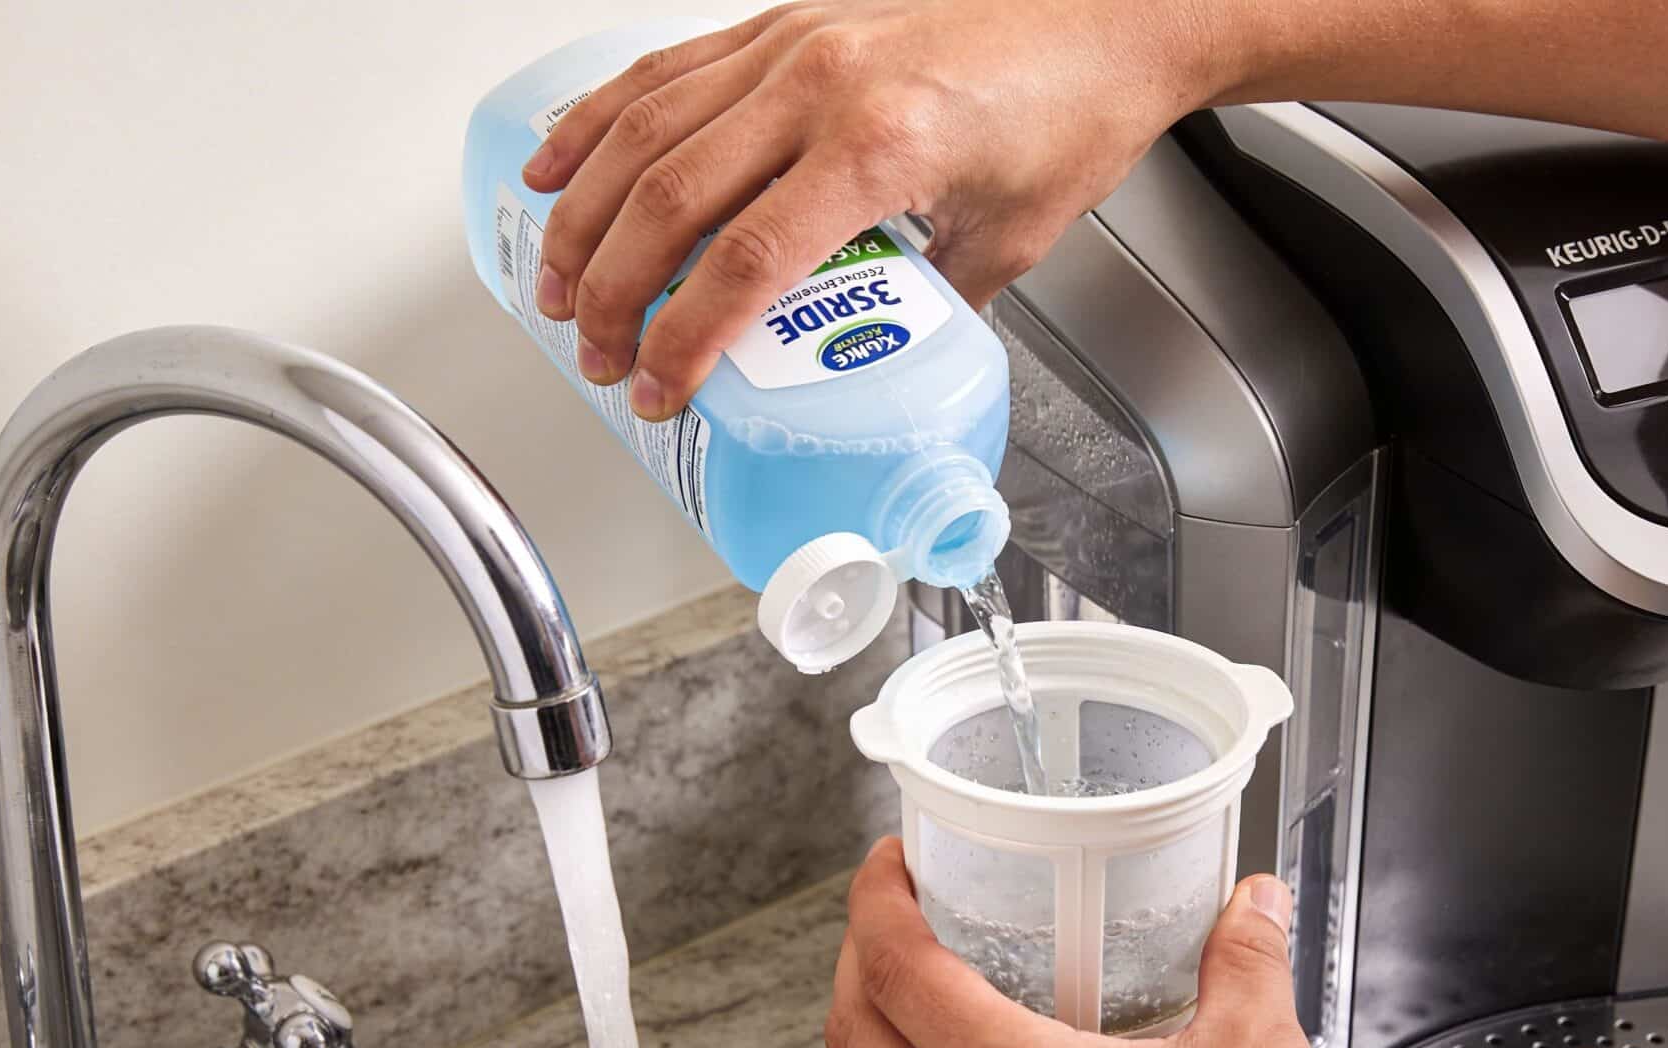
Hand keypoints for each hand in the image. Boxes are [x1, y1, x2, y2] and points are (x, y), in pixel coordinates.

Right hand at [520, 0, 1222, 418]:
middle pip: (672, 197)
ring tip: (558, 288)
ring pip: (645, 127)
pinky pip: (665, 69)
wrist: (1111, 11)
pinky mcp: (784, 20)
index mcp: (883, 144)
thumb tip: (863, 366)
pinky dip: (598, 120)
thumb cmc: (1072, 108)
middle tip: (598, 357)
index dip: (686, 339)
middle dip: (616, 292)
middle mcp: (824, 82)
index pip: (750, 261)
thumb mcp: (1008, 239)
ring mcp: (794, 41)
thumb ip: (922, 306)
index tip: (659, 390)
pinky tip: (556, 167)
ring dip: (585, 216)